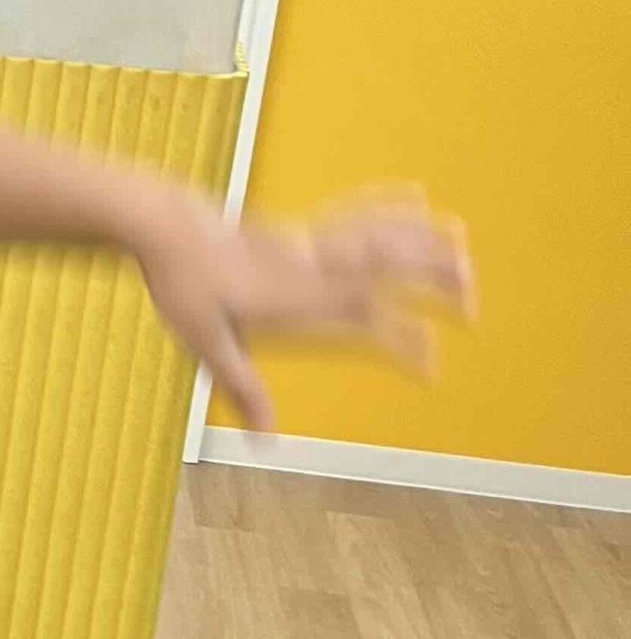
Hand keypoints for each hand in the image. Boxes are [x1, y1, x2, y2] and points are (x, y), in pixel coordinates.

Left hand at [135, 186, 474, 434]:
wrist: (164, 225)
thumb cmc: (181, 287)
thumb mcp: (207, 344)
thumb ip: (242, 387)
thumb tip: (266, 439)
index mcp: (293, 302)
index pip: (362, 320)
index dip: (402, 340)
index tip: (432, 364)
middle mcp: (311, 268)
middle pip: (386, 269)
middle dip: (434, 281)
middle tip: (474, 301)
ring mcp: (309, 242)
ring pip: (381, 236)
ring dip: (427, 241)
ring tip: (467, 249)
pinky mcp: (301, 225)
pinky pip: (355, 211)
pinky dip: (390, 204)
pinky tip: (419, 199)